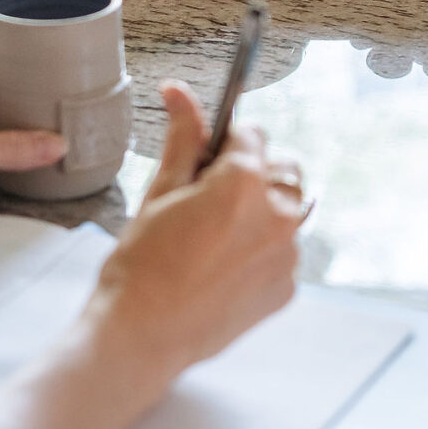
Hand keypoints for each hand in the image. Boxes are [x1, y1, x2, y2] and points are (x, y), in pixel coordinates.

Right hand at [0, 80, 308, 428]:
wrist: (142, 335)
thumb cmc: (140, 265)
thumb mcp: (159, 192)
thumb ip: (182, 139)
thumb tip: (180, 93)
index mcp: (244, 182)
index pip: (252, 134)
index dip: (225, 144)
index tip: (207, 159)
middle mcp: (277, 215)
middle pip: (282, 169)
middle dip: (252, 175)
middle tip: (208, 200)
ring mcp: (286, 254)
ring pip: (286, 212)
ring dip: (259, 214)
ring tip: (211, 241)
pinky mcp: (286, 287)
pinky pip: (282, 253)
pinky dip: (259, 252)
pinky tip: (220, 268)